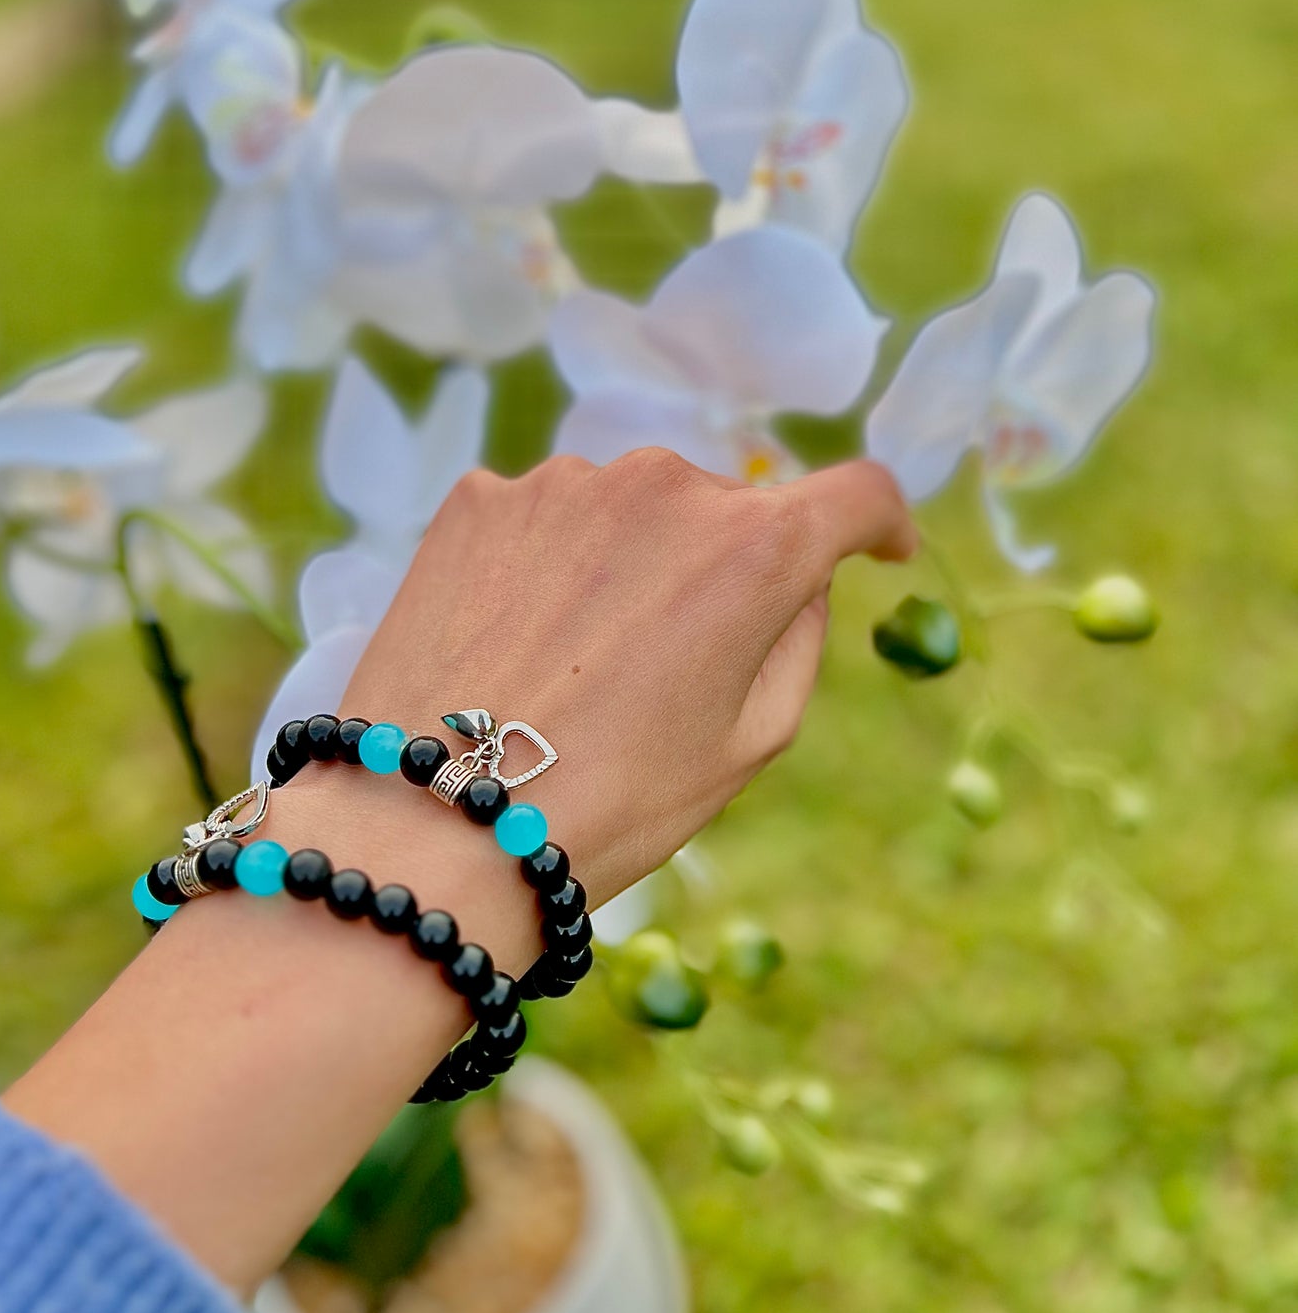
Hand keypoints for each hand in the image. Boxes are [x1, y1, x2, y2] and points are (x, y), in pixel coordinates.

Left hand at [6, 447, 913, 1291]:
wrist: (434, 827)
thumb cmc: (612, 806)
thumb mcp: (749, 744)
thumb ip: (798, 635)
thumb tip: (796, 577)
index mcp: (754, 548)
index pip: (855, 493)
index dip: (878, 523)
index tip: (876, 549)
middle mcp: (664, 486)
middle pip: (728, 506)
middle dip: (726, 566)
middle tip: (679, 662)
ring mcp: (562, 485)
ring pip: (629, 508)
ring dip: (629, 561)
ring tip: (580, 667)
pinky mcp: (478, 500)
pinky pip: (544, 517)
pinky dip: (549, 564)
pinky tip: (519, 644)